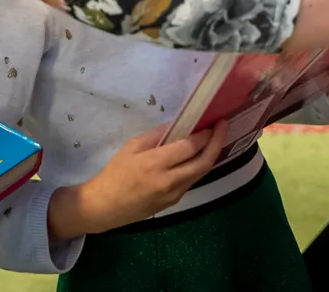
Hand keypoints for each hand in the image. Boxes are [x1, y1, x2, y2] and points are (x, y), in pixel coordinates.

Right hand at [47, 121, 228, 239]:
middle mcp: (169, 181)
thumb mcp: (132, 147)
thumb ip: (157, 135)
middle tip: (222, 127)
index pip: (190, 147)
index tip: (213, 122)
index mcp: (156, 164)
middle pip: (204, 162)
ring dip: (210, 155)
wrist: (105, 206)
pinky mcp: (174, 202)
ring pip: (201, 173)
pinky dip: (197, 167)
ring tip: (214, 139)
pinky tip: (197, 156)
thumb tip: (179, 125)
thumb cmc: (115, 173)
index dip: (205, 134)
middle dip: (217, 143)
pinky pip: (191, 181)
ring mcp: (174, 194)